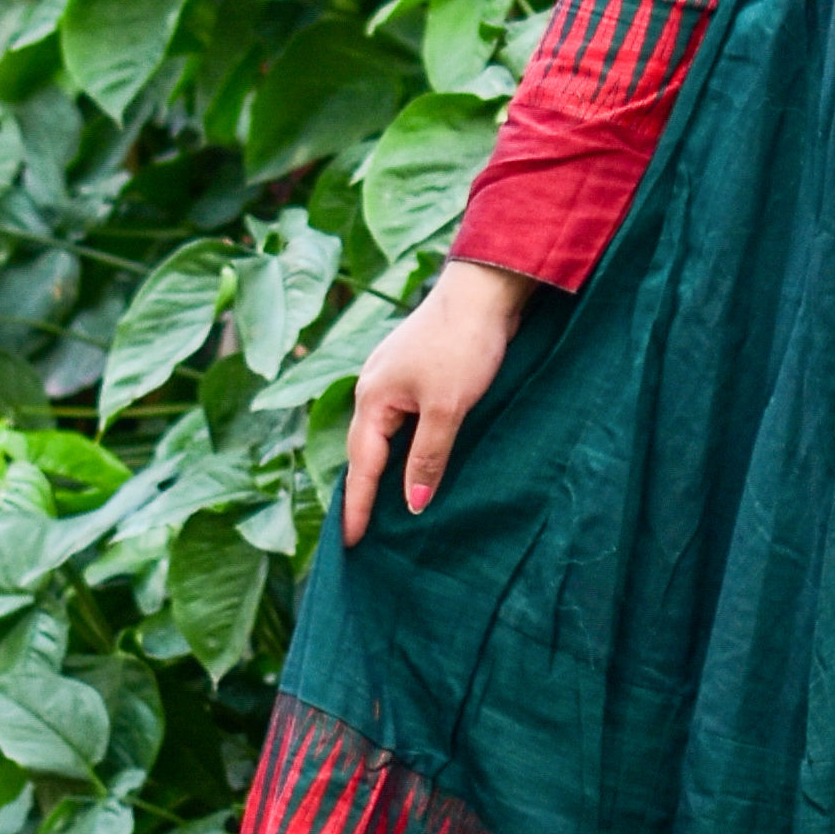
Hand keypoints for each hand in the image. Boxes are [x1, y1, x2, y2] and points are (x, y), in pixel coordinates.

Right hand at [342, 257, 529, 540]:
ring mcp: (392, 376)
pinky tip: (413, 455)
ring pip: (383, 433)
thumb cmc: (463, 345)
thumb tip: (413, 506)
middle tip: (361, 533)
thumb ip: (428, 458)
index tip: (350, 544)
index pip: (362, 467)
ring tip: (384, 503)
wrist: (484, 289)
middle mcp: (373, 388)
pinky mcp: (414, 368)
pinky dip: (402, 443)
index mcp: (373, 399)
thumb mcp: (449, 408)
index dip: (358, 507)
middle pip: (365, 451)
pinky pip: (400, 418)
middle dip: (363, 491)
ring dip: (384, 467)